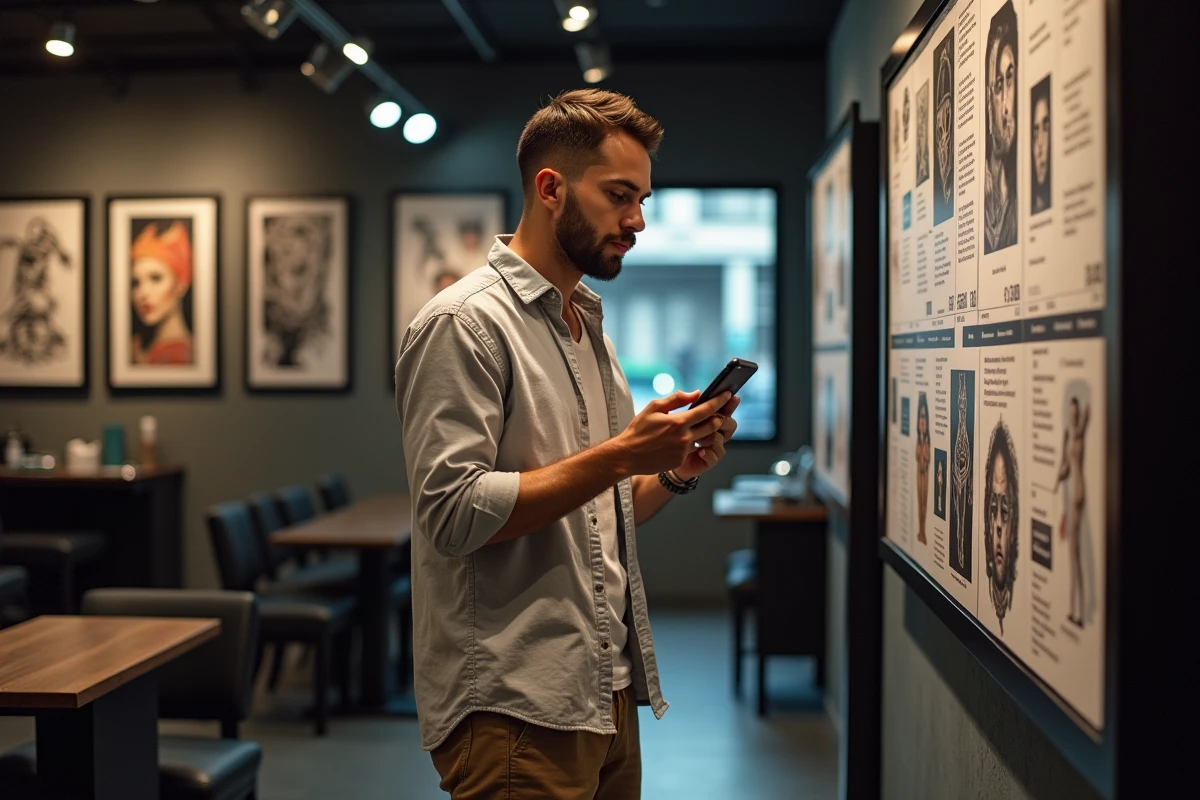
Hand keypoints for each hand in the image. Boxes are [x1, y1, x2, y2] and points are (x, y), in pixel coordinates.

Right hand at [615, 390, 730, 476]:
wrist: (627, 455)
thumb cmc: (638, 429)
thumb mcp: (653, 407)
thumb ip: (676, 399)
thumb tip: (696, 393)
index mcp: (678, 421)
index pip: (706, 409)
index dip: (720, 401)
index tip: (728, 394)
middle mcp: (684, 437)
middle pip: (713, 425)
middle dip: (719, 417)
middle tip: (720, 410)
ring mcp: (683, 451)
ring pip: (705, 439)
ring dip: (709, 431)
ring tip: (704, 425)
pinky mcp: (680, 460)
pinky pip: (693, 449)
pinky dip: (693, 442)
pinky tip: (685, 438)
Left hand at [675, 395, 740, 479]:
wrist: (663, 458)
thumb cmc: (668, 435)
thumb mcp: (672, 415)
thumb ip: (681, 402)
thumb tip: (697, 392)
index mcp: (708, 420)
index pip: (723, 410)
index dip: (729, 403)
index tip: (730, 395)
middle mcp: (714, 432)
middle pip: (729, 424)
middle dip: (724, 419)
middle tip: (717, 417)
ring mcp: (713, 447)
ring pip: (721, 439)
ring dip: (712, 436)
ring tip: (699, 437)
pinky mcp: (708, 460)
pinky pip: (715, 456)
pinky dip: (709, 453)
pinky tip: (700, 451)